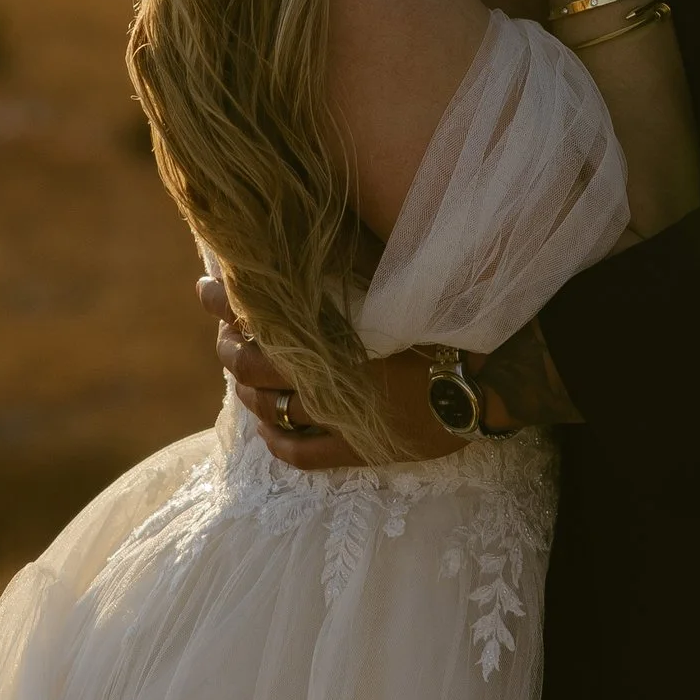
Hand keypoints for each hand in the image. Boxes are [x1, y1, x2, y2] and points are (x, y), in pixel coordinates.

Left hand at [197, 267, 463, 468]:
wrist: (492, 369)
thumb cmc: (444, 312)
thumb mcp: (390, 279)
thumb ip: (344, 266)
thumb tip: (307, 245)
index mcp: (329, 328)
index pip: (254, 316)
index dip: (223, 303)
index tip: (207, 288)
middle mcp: (324, 374)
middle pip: (250, 366)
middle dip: (230, 349)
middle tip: (227, 337)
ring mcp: (338, 415)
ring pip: (269, 409)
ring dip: (249, 393)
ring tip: (244, 379)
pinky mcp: (358, 448)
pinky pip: (299, 454)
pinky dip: (276, 441)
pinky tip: (268, 430)